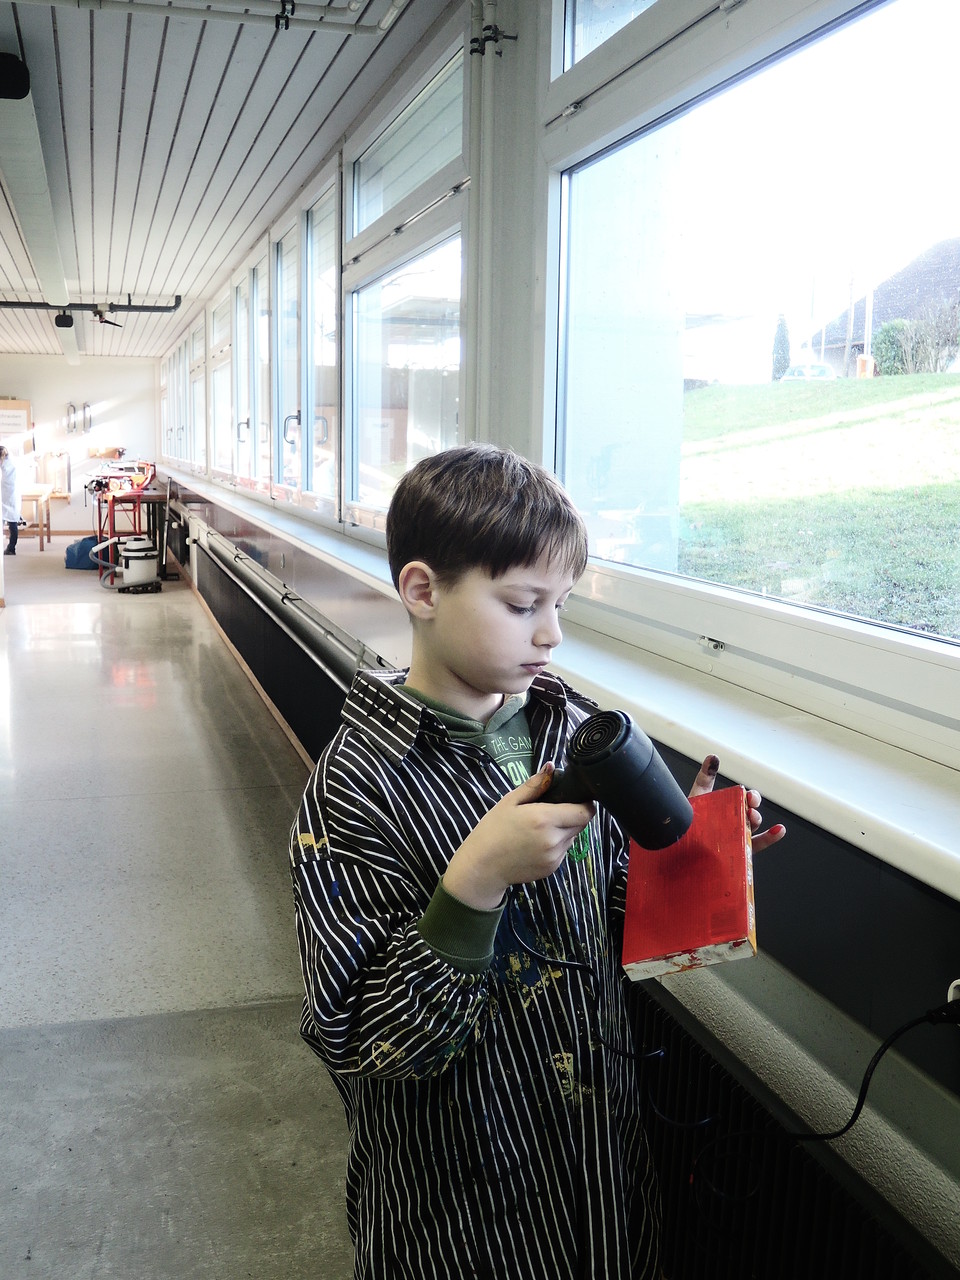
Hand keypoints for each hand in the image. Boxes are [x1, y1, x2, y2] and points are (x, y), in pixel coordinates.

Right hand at [442, 765, 594, 909]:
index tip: (576, 798)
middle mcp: (554, 839)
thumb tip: (551, 766)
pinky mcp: (552, 868)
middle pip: (581, 824)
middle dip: (573, 815)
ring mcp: (554, 856)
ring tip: (541, 828)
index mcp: (545, 819)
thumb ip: (534, 784)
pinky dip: (556, 844)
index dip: (584, 804)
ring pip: (573, 837)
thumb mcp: (510, 801)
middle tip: (552, 811)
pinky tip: (536, 843)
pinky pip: (563, 851)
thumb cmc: (493, 830)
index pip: (584, 812)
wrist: (483, 866)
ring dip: (565, 830)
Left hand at [689, 754, 785, 853]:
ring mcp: (734, 835)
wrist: (675, 848)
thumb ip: (705, 777)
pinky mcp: (736, 850)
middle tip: (749, 802)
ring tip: (752, 816)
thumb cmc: (684, 825)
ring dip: (757, 818)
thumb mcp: (695, 798)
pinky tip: (778, 831)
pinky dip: (770, 838)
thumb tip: (714, 757)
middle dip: (753, 804)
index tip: (747, 794)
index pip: (737, 798)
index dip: (747, 795)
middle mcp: (730, 821)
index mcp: (721, 807)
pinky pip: (756, 845)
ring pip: (751, 825)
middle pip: (748, 810)